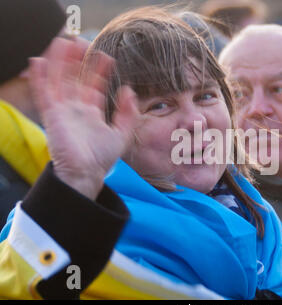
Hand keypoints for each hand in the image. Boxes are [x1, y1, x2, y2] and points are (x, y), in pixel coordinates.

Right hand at [29, 37, 138, 199]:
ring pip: (58, 80)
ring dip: (59, 62)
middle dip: (77, 61)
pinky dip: (39, 77)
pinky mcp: (51, 115)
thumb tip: (129, 91)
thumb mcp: (123, 134)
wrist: (86, 173)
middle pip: (74, 79)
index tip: (106, 58)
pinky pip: (43, 92)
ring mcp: (62, 111)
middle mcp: (76, 109)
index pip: (93, 86)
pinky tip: (39, 60)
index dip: (99, 71)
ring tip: (64, 42)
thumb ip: (128, 113)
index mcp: (91, 113)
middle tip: (82, 42)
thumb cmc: (102, 158)